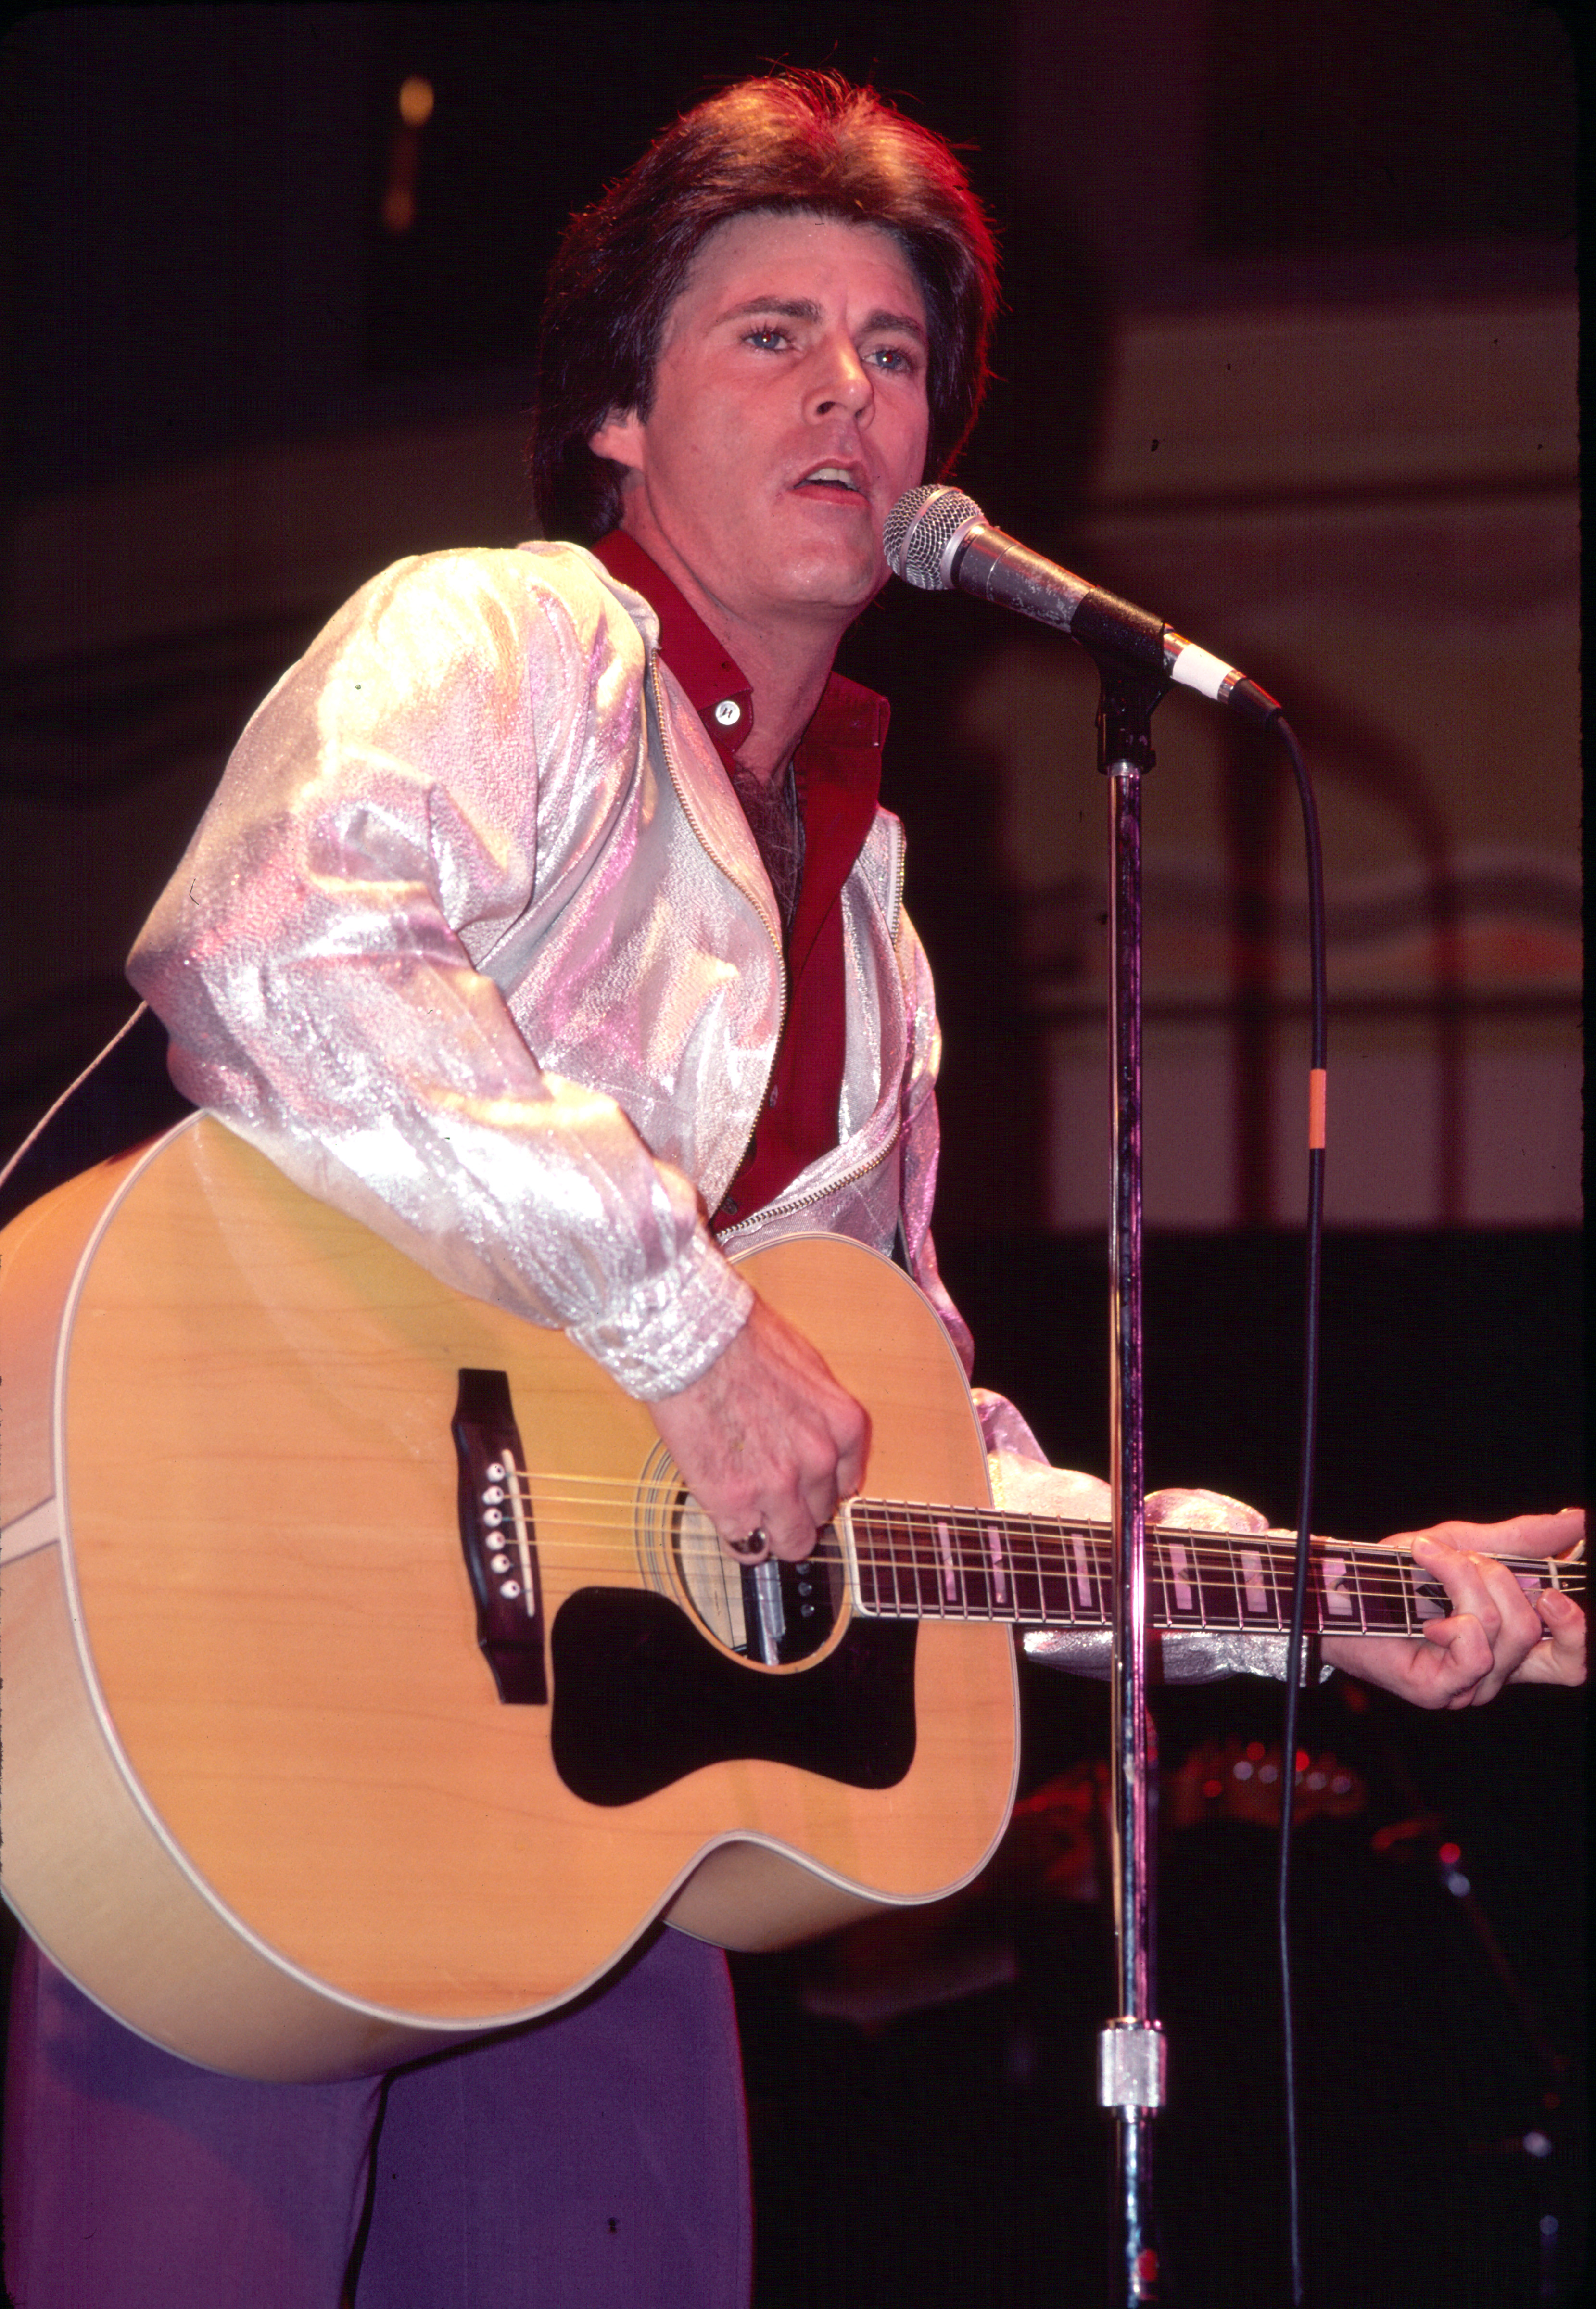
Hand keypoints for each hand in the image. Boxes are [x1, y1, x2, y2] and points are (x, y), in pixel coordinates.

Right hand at [649, 1298, 868, 1563]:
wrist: (692, 1340)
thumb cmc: (740, 1339)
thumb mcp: (806, 1369)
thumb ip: (818, 1415)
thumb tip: (814, 1440)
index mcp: (843, 1426)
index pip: (846, 1485)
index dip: (818, 1487)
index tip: (801, 1486)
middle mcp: (819, 1460)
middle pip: (820, 1516)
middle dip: (796, 1507)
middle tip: (768, 1492)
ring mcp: (779, 1485)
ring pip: (791, 1541)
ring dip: (771, 1529)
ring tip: (747, 1508)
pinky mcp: (735, 1501)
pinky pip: (748, 1548)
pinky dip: (740, 1540)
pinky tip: (728, 1519)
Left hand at [1321, 1509, 1584, 1706]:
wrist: (1340, 1589)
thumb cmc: (1399, 1573)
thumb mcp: (1467, 1544)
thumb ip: (1525, 1539)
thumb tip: (1579, 1520)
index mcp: (1510, 1643)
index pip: (1570, 1660)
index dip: (1575, 1628)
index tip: (1555, 1590)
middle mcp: (1496, 1672)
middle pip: (1544, 1641)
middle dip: (1508, 1584)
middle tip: (1472, 1559)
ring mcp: (1468, 1687)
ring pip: (1505, 1629)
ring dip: (1466, 1580)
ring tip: (1431, 1562)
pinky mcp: (1440, 1690)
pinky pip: (1476, 1652)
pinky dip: (1455, 1616)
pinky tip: (1428, 1616)